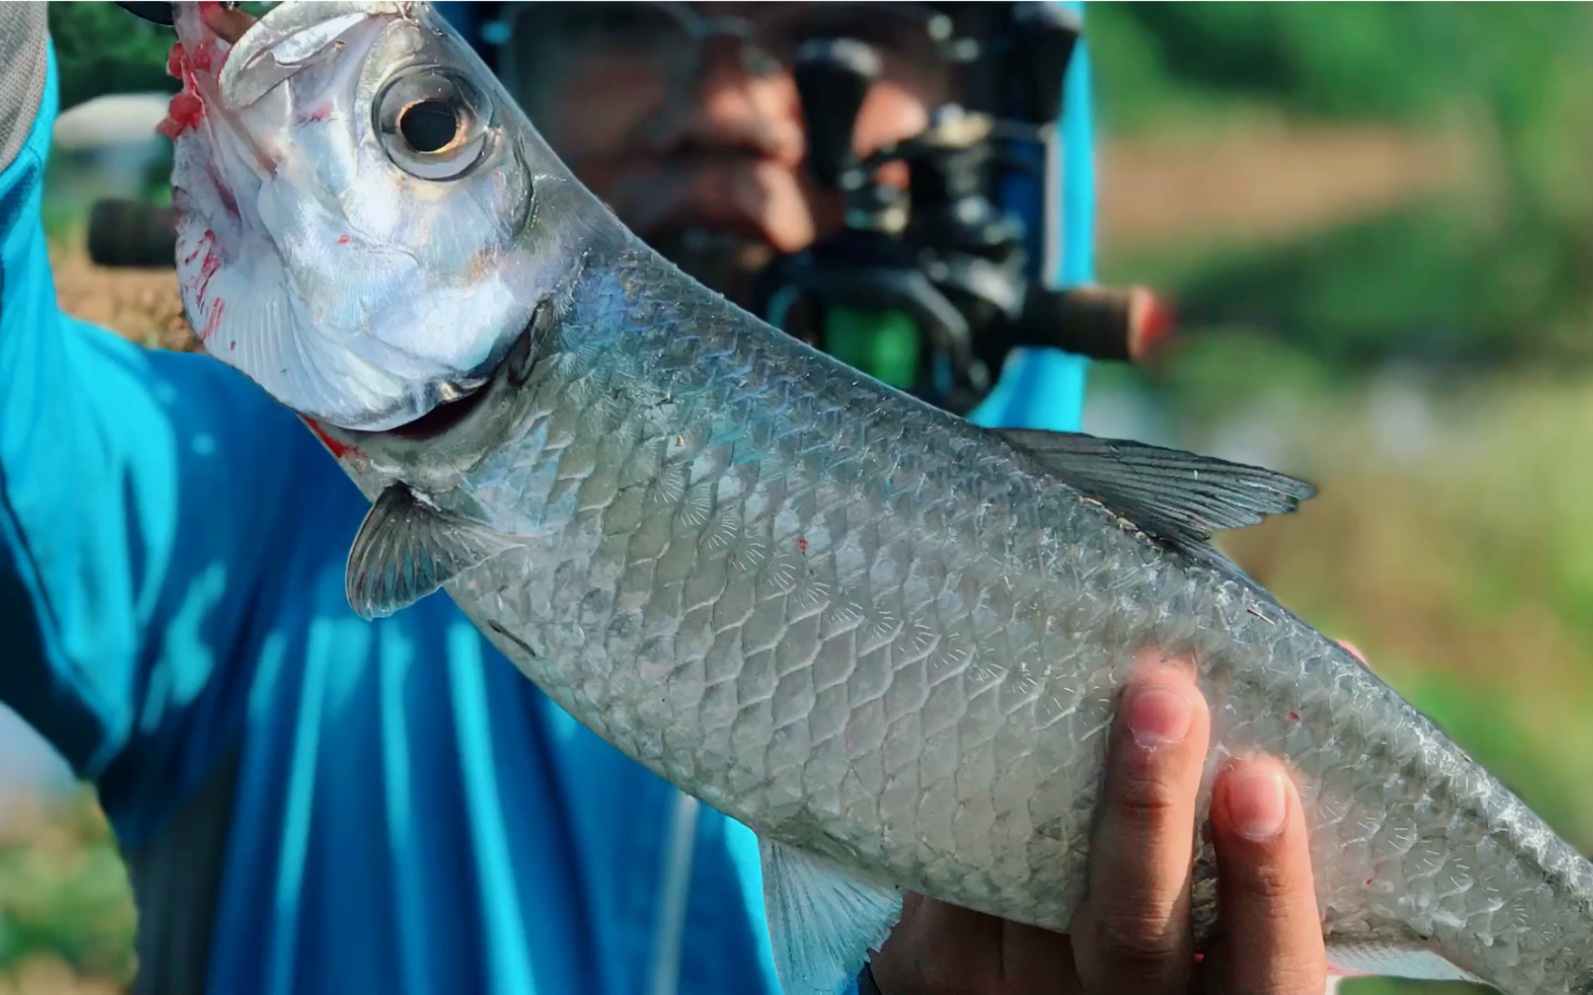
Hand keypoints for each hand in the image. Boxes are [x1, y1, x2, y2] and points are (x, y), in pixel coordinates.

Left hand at [865, 650, 1327, 994]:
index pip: (1269, 970)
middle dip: (1148, 810)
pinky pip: (964, 878)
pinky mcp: (953, 972)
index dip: (1270, 882)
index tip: (1263, 778)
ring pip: (1040, 894)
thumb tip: (1342, 660)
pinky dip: (982, 797)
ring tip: (1070, 677)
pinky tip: (999, 714)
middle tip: (1165, 697)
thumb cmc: (1181, 924)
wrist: (1034, 989)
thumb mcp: (1243, 901)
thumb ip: (1281, 807)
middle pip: (1136, 932)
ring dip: (1054, 782)